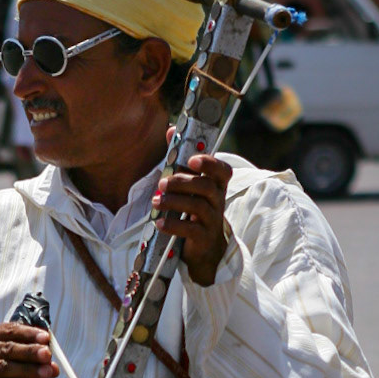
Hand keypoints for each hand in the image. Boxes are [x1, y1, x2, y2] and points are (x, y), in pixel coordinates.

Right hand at [0, 322, 57, 377]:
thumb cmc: (0, 370)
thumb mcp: (15, 358)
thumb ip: (33, 358)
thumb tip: (54, 367)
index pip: (11, 330)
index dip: (29, 334)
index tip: (46, 338)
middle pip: (8, 349)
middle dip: (31, 352)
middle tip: (48, 356)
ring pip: (3, 368)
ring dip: (26, 370)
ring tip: (45, 373)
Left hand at [153, 151, 230, 285]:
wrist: (205, 248)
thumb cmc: (193, 210)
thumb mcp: (188, 185)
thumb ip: (180, 159)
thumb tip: (170, 129)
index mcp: (216, 186)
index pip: (222, 170)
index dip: (209, 163)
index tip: (191, 160)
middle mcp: (218, 201)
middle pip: (205, 186)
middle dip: (181, 182)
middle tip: (161, 183)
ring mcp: (212, 220)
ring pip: (197, 206)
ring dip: (173, 201)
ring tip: (156, 201)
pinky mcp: (204, 237)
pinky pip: (190, 229)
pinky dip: (172, 225)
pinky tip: (159, 223)